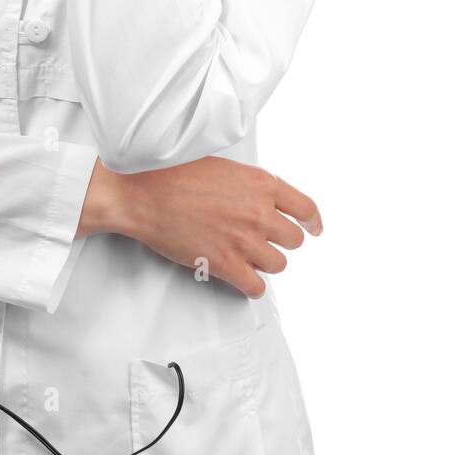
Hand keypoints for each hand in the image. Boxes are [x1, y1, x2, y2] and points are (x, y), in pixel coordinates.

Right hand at [81, 154, 322, 298]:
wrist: (142, 194)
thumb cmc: (173, 175)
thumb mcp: (223, 167)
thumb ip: (250, 184)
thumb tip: (261, 199)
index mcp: (260, 183)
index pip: (305, 208)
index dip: (312, 222)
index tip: (313, 229)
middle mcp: (258, 212)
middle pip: (293, 240)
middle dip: (279, 241)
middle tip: (262, 239)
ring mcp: (244, 240)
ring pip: (277, 264)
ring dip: (264, 262)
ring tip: (244, 254)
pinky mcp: (225, 264)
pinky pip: (256, 287)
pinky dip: (251, 285)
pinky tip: (241, 277)